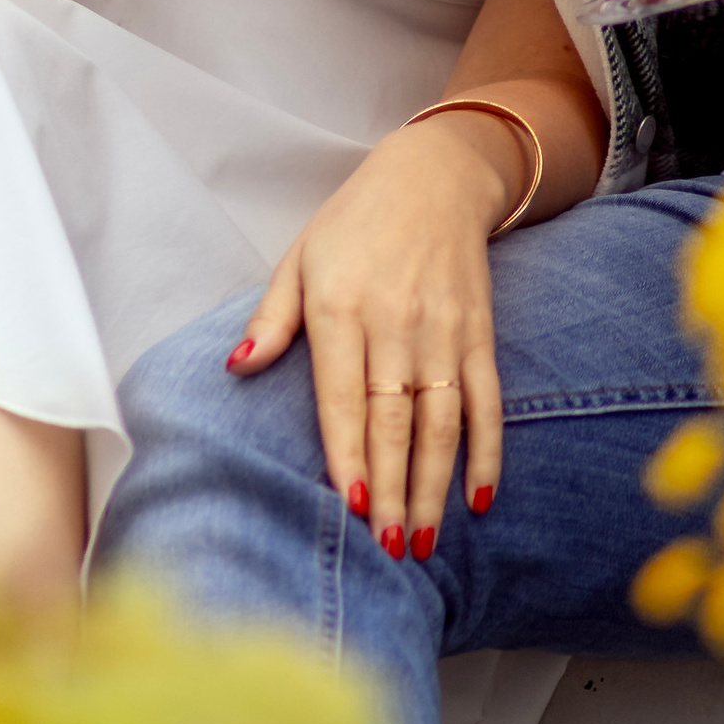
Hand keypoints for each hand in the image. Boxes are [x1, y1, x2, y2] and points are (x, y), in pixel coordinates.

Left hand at [228, 112, 526, 548]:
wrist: (435, 174)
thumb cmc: (354, 224)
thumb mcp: (300, 259)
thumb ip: (271, 319)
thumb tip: (236, 366)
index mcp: (343, 307)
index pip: (344, 394)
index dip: (349, 452)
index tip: (349, 506)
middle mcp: (396, 320)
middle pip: (395, 417)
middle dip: (390, 487)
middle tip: (387, 549)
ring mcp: (444, 327)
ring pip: (441, 418)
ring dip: (434, 484)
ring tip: (422, 542)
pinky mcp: (479, 330)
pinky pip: (486, 398)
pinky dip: (487, 449)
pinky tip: (480, 497)